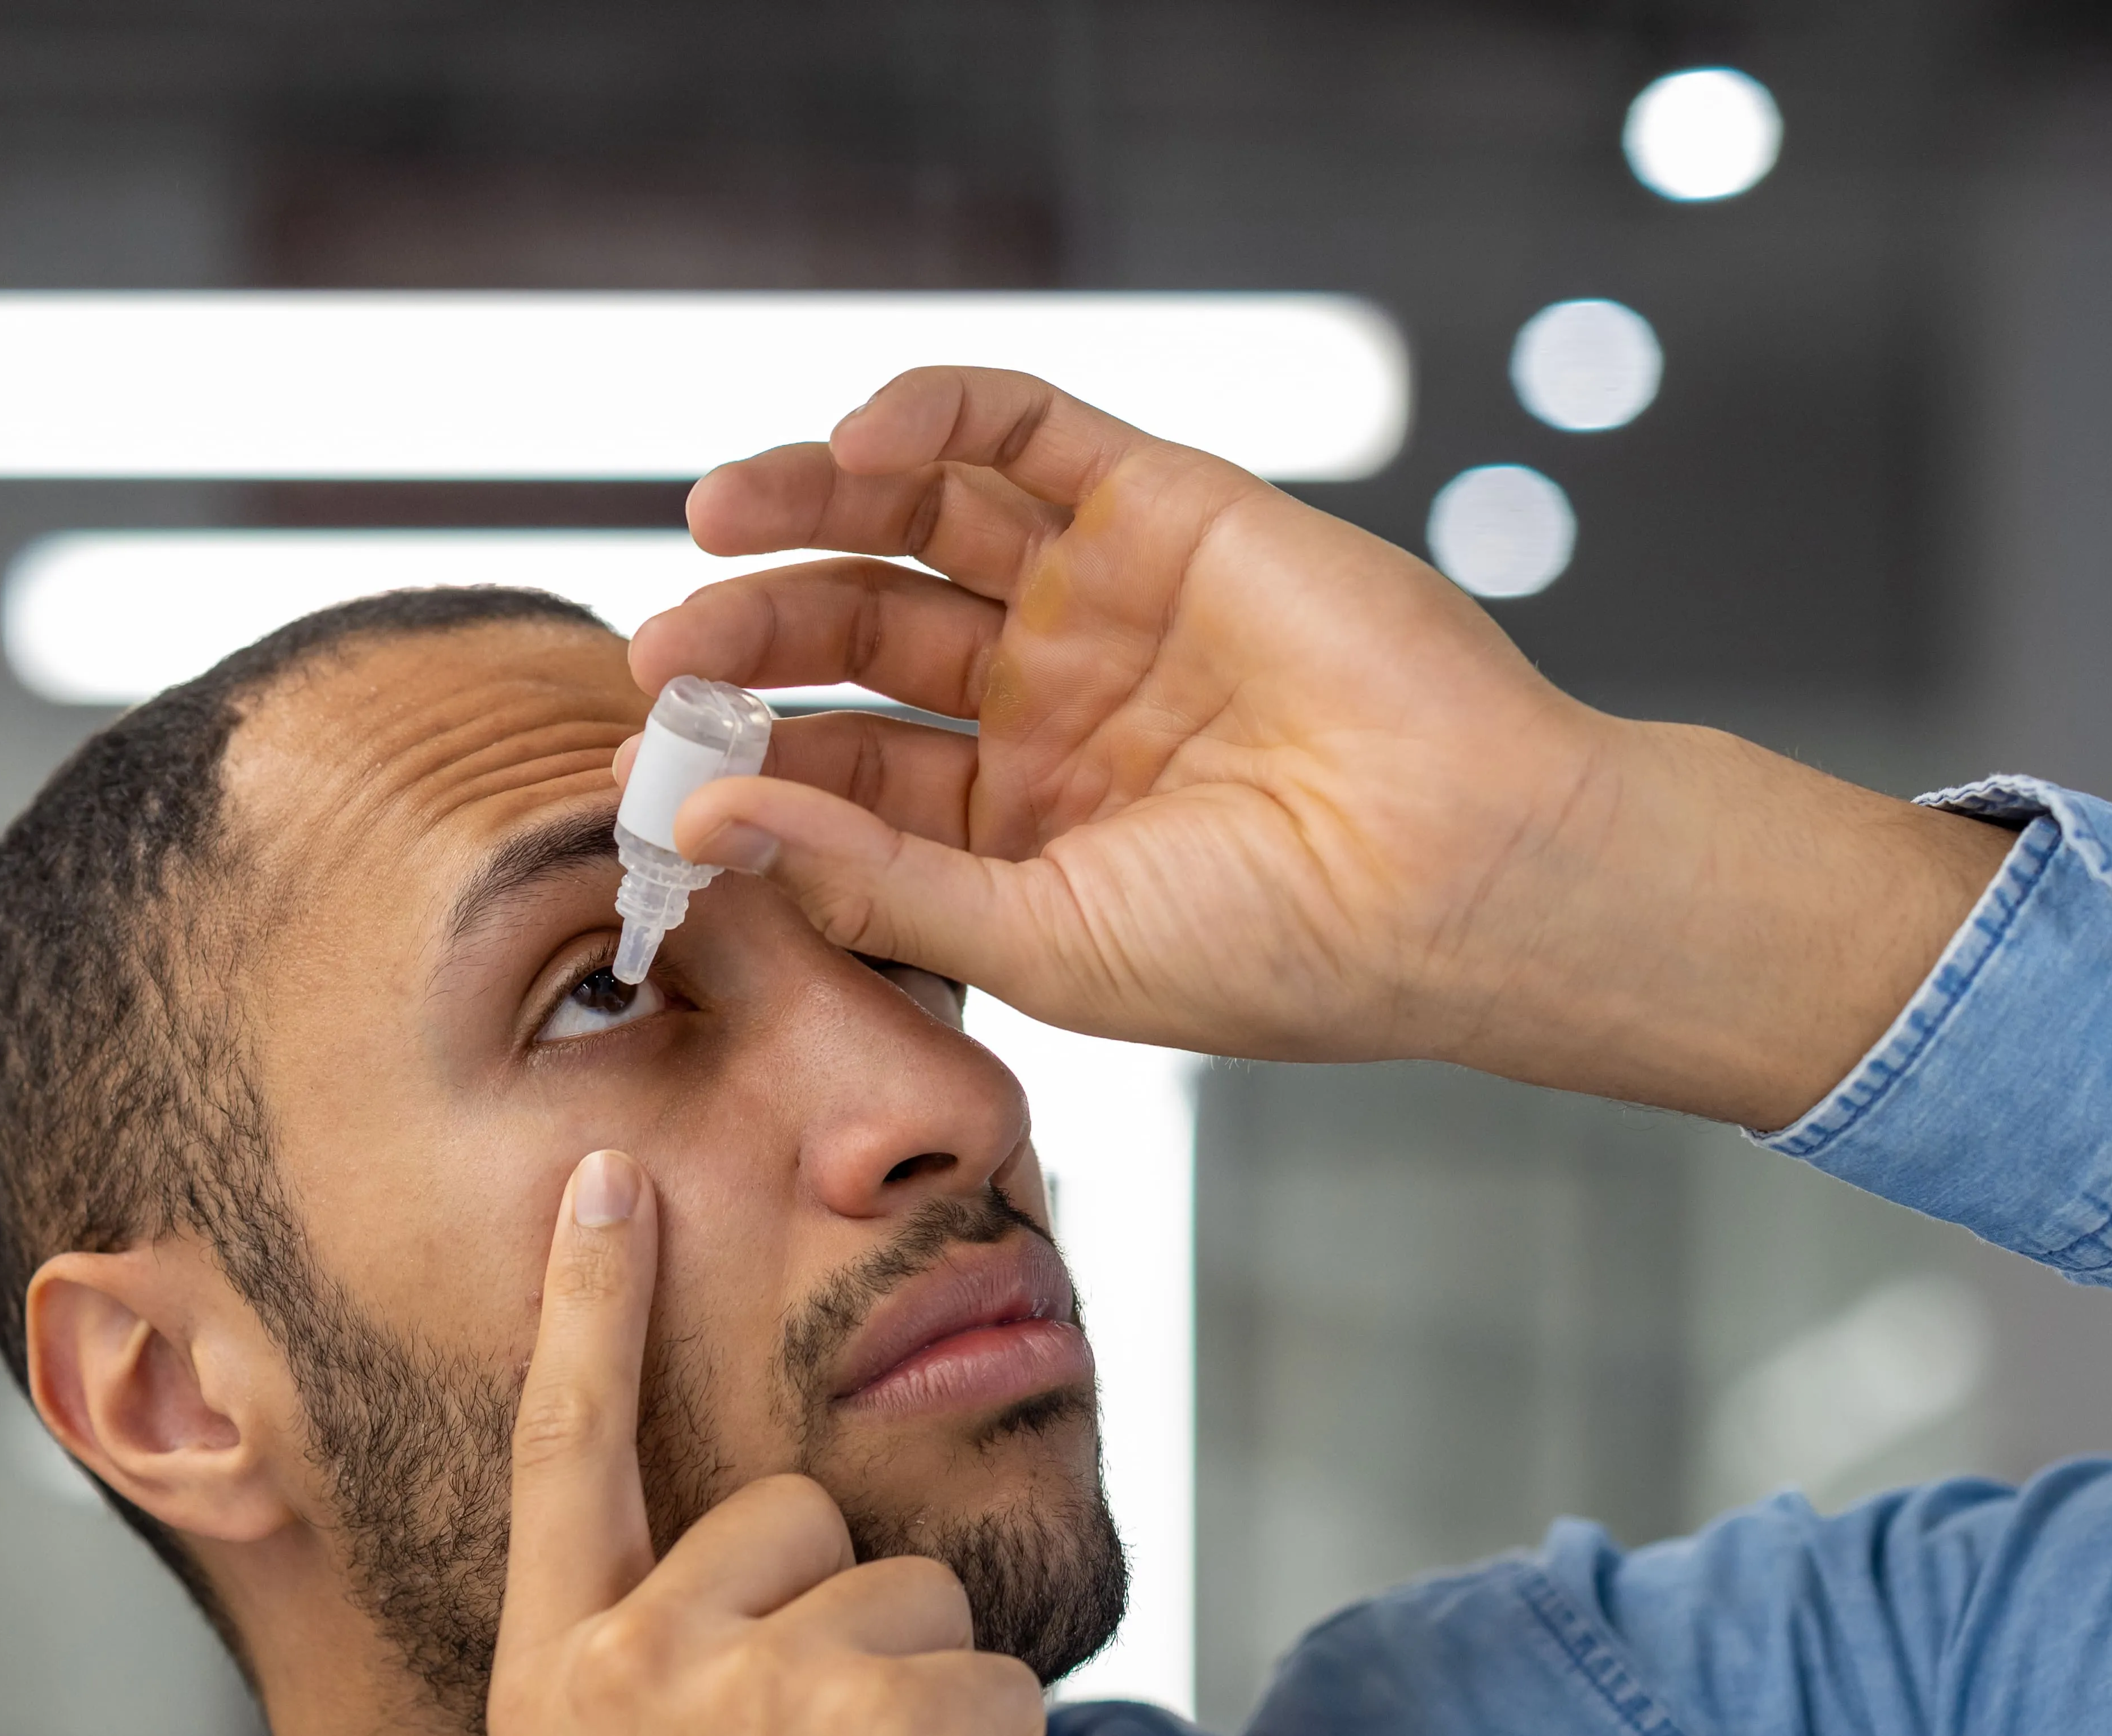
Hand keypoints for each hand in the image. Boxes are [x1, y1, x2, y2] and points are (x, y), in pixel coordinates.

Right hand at [318, 1149, 1042, 1735]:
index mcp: (545, 1703)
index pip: (563, 1458)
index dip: (586, 1307)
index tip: (614, 1185)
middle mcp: (642, 1662)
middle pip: (800, 1526)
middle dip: (850, 1642)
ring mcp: (767, 1682)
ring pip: (920, 1610)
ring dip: (934, 1730)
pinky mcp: (896, 1721)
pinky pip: (1001, 1684)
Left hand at [625, 369, 2011, 1131]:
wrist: (1453, 876)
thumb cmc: (1272, 946)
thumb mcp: (1038, 935)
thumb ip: (869, 876)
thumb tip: (703, 822)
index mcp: (1016, 823)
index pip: (842, 765)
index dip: (745, 750)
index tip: (658, 754)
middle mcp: (1048, 702)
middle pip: (858, 635)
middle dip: (755, 626)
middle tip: (668, 643)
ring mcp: (1101, 597)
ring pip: (917, 517)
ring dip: (811, 500)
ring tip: (722, 513)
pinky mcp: (1162, 504)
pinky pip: (1022, 427)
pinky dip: (929, 414)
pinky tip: (857, 448)